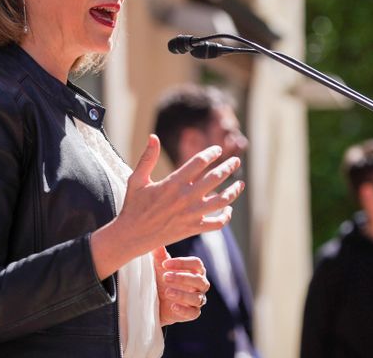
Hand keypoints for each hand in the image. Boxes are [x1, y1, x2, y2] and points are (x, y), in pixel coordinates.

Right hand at [124, 135, 243, 250]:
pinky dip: (226, 216)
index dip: (211, 153)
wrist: (132, 236)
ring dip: (233, 191)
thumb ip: (147, 158)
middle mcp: (185, 197)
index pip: (199, 162)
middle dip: (228, 167)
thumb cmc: (133, 206)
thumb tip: (153, 136)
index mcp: (173, 183)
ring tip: (240, 184)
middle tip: (236, 161)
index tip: (218, 149)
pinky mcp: (193, 228)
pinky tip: (228, 208)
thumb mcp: (137, 179)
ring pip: (221, 200)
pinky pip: (217, 223)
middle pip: (215, 177)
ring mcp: (191, 214)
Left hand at [152, 247, 209, 325]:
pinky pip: (193, 313)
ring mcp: (198, 299)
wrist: (156, 302)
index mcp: (195, 270)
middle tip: (165, 277)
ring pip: (197, 297)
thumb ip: (160, 255)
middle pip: (198, 280)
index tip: (165, 263)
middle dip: (181, 278)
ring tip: (167, 292)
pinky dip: (184, 310)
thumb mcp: (160, 267)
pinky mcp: (192, 313)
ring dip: (182, 294)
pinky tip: (173, 306)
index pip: (196, 263)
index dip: (182, 263)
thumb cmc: (162, 280)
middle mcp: (200, 284)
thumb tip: (156, 244)